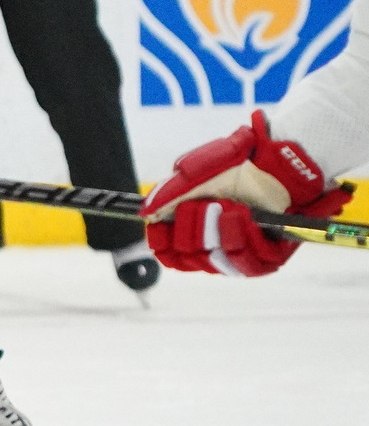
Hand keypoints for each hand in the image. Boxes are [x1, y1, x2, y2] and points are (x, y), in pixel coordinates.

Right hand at [143, 110, 350, 276]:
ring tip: (229, 205)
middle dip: (193, 228)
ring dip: (218, 232)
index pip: (168, 253)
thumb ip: (169, 192)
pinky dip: (242, 237)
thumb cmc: (238, 165)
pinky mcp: (269, 257)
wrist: (280, 161)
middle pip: (188, 258)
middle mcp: (215, 245)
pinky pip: (247, 263)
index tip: (160, 227)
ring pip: (215, 262)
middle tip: (206, 204)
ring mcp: (241, 252)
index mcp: (193, 228)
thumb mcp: (196, 172)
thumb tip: (145, 212)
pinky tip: (245, 217)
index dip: (161, 242)